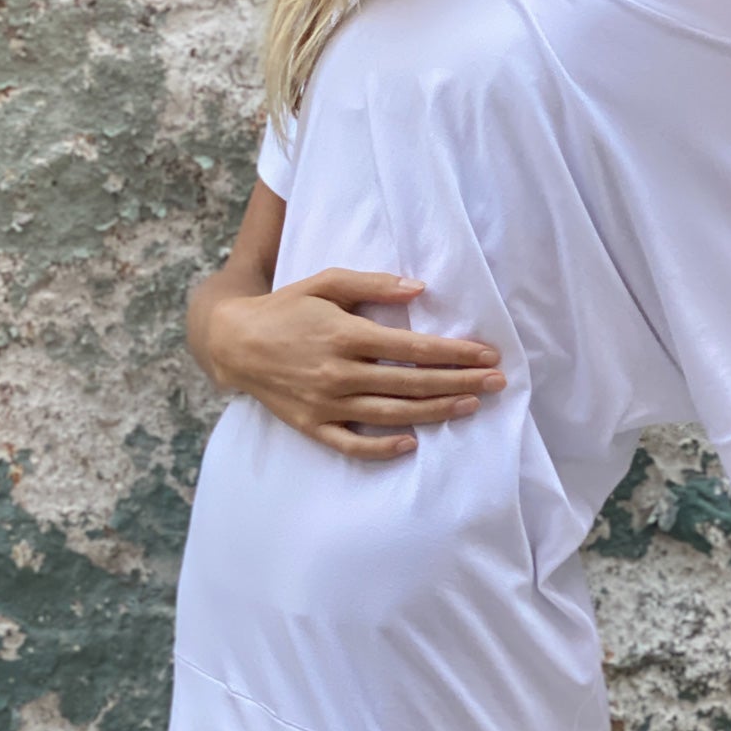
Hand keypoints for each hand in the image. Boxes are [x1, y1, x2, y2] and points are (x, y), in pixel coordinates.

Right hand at [207, 267, 506, 461]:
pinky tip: (412, 445)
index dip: (453, 352)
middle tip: (496, 382)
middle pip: (411, 383)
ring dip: (435, 411)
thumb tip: (419, 290)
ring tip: (471, 406)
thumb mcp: (326, 282)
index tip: (486, 353)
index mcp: (344, 334)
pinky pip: (352, 444)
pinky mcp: (312, 426)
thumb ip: (373, 284)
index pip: (412, 347)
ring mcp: (326, 403)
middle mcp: (339, 372)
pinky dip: (383, 449)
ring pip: (391, 414)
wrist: (234, 341)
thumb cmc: (286, 307)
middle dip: (459, 382)